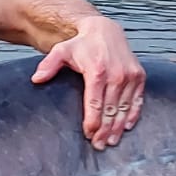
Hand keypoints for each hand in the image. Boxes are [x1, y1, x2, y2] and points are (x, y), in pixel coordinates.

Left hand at [30, 16, 144, 149]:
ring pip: (124, 108)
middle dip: (104, 130)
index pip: (95, 102)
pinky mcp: (139, 76)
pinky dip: (132, 115)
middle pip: (110, 109)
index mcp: (97, 70)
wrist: (104, 29)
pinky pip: (137, 100)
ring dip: (118, 127)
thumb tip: (36, 79)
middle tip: (99, 146)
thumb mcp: (61, 50)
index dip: (93, 121)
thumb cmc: (81, 44)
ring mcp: (130, 75)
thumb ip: (49, 65)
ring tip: (111, 141)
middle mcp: (117, 74)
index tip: (89, 135)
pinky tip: (126, 127)